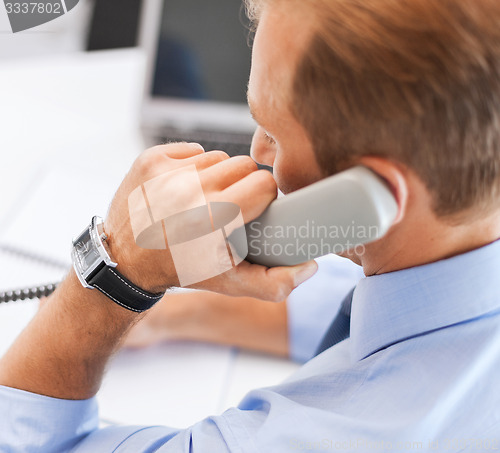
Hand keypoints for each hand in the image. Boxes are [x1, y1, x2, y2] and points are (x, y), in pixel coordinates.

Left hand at [104, 143, 317, 300]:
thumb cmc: (184, 270)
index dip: (264, 197)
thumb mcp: (231, 283)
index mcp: (216, 218)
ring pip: (219, 157)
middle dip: (244, 184)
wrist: (127, 259)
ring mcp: (168, 171)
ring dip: (219, 175)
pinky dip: (194, 167)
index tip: (255, 209)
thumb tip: (311, 266)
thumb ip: (276, 282)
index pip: (264, 184)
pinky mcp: (151, 159)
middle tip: (231, 205)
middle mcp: (191, 191)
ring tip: (206, 198)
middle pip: (245, 165)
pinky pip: (193, 151)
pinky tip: (185, 188)